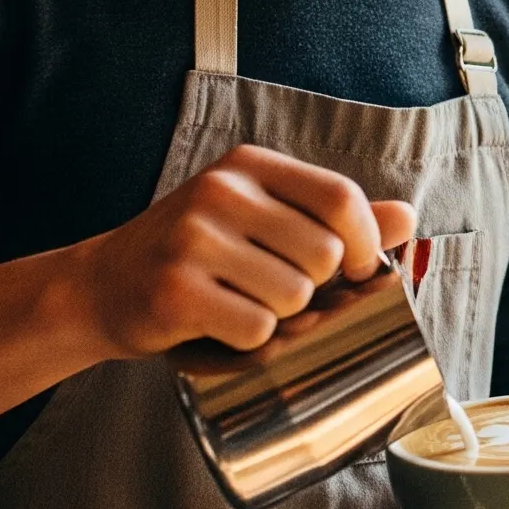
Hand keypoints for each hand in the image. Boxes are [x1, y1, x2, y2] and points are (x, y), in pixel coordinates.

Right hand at [63, 142, 414, 355]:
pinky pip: (257, 329)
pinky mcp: (174, 291)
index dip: (364, 242)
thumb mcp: (261, 218)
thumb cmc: (196, 254)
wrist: (101, 286)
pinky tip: (220, 326)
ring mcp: (193, 240)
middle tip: (275, 290)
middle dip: (315, 286)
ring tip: (241, 304)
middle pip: (324, 254)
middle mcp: (219, 192)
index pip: (340, 198)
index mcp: (248, 166)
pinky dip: (250, 341)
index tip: (355, 269)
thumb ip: (332, 217)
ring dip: (281, 317)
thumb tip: (407, 218)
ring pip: (294, 296)